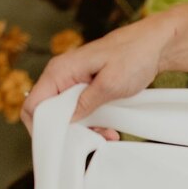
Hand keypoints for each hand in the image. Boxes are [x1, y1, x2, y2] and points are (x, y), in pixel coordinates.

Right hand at [21, 16, 170, 142]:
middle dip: (67, 131)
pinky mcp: (86, 87)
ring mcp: (73, 81)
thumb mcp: (110, 84)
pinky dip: (93, 122)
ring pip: (66, 114)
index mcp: (60, 71)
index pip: (33, 104)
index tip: (61, 143)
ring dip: (84, 129)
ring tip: (106, 135)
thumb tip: (66, 120)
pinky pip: (81, 109)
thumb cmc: (133, 57)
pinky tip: (110, 129)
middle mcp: (61, 75)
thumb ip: (86, 102)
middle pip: (49, 112)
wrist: (154, 45)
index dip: (41, 127)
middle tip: (90, 140)